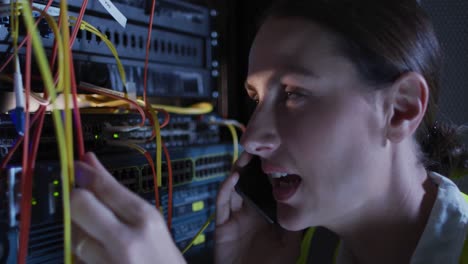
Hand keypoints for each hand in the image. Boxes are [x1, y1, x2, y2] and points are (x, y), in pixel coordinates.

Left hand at [71, 152, 185, 263]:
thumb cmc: (164, 258)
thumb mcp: (151, 223)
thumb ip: (119, 198)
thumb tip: (89, 166)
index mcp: (146, 219)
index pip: (104, 188)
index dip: (85, 174)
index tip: (76, 164)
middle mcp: (126, 240)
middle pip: (80, 205)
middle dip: (75, 199)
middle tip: (82, 200)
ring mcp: (109, 262)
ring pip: (74, 234)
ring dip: (78, 230)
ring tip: (97, 235)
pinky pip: (76, 258)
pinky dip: (81, 253)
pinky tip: (97, 254)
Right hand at [214, 152, 302, 263]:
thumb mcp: (290, 245)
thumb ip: (295, 225)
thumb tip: (308, 204)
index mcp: (264, 214)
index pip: (264, 188)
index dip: (268, 172)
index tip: (275, 155)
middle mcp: (249, 212)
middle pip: (247, 183)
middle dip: (251, 166)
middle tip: (258, 149)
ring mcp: (235, 217)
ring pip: (234, 188)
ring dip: (238, 171)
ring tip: (246, 157)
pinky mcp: (222, 224)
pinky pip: (222, 203)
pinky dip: (226, 188)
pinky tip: (234, 178)